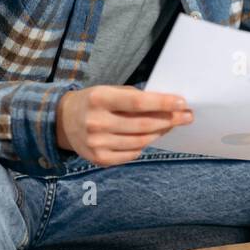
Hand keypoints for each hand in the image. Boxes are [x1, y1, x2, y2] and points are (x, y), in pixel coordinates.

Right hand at [55, 85, 190, 166]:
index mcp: (99, 99)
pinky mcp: (99, 159)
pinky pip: (131, 154)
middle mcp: (96, 122)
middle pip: (143, 125)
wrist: (62, 121)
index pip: (137, 102)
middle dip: (169, 120)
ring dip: (160, 133)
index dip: (162, 103)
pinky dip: (144, 146)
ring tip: (170, 125)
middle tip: (187, 116)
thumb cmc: (93, 102)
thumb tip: (167, 105)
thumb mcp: (108, 91)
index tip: (182, 103)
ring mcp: (97, 143)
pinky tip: (150, 137)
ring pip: (140, 141)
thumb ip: (133, 97)